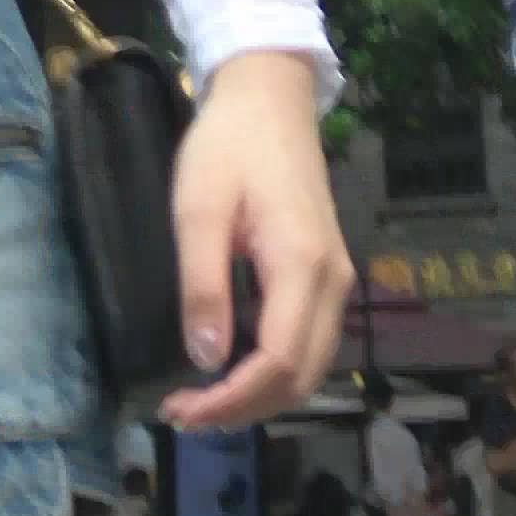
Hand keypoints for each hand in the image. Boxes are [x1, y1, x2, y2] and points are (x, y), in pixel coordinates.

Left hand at [163, 52, 353, 432]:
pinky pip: (309, 342)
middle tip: (183, 416)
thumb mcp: (198, 210)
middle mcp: (331, 281)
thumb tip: (206, 358)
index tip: (179, 412)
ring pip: (310, 366)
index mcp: (300, 265)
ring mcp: (336, 278)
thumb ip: (202, 285)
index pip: (276, 362)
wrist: (270, 99)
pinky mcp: (326, 272)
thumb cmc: (228, 147)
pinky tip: (231, 370)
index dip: (230, 400)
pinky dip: (274, 372)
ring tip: (203, 402)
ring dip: (260, 396)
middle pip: (300, 377)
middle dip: (244, 409)